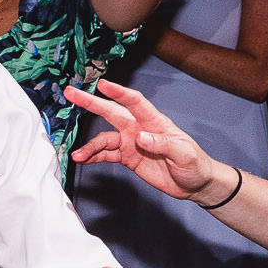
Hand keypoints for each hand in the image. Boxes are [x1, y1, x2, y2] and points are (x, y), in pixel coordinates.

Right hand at [68, 79, 228, 202]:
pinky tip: (83, 160)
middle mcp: (139, 128)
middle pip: (112, 112)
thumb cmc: (195, 164)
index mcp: (154, 121)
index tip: (103, 84)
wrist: (195, 183)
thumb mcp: (184, 154)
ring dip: (89, 145)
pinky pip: (107, 155)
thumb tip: (142, 137)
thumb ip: (163, 144)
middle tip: (71, 93)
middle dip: (91, 102)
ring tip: (77, 155)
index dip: (119, 92)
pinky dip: (94, 157)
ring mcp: (132, 143)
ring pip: (104, 138)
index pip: (135, 102)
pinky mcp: (128, 157)